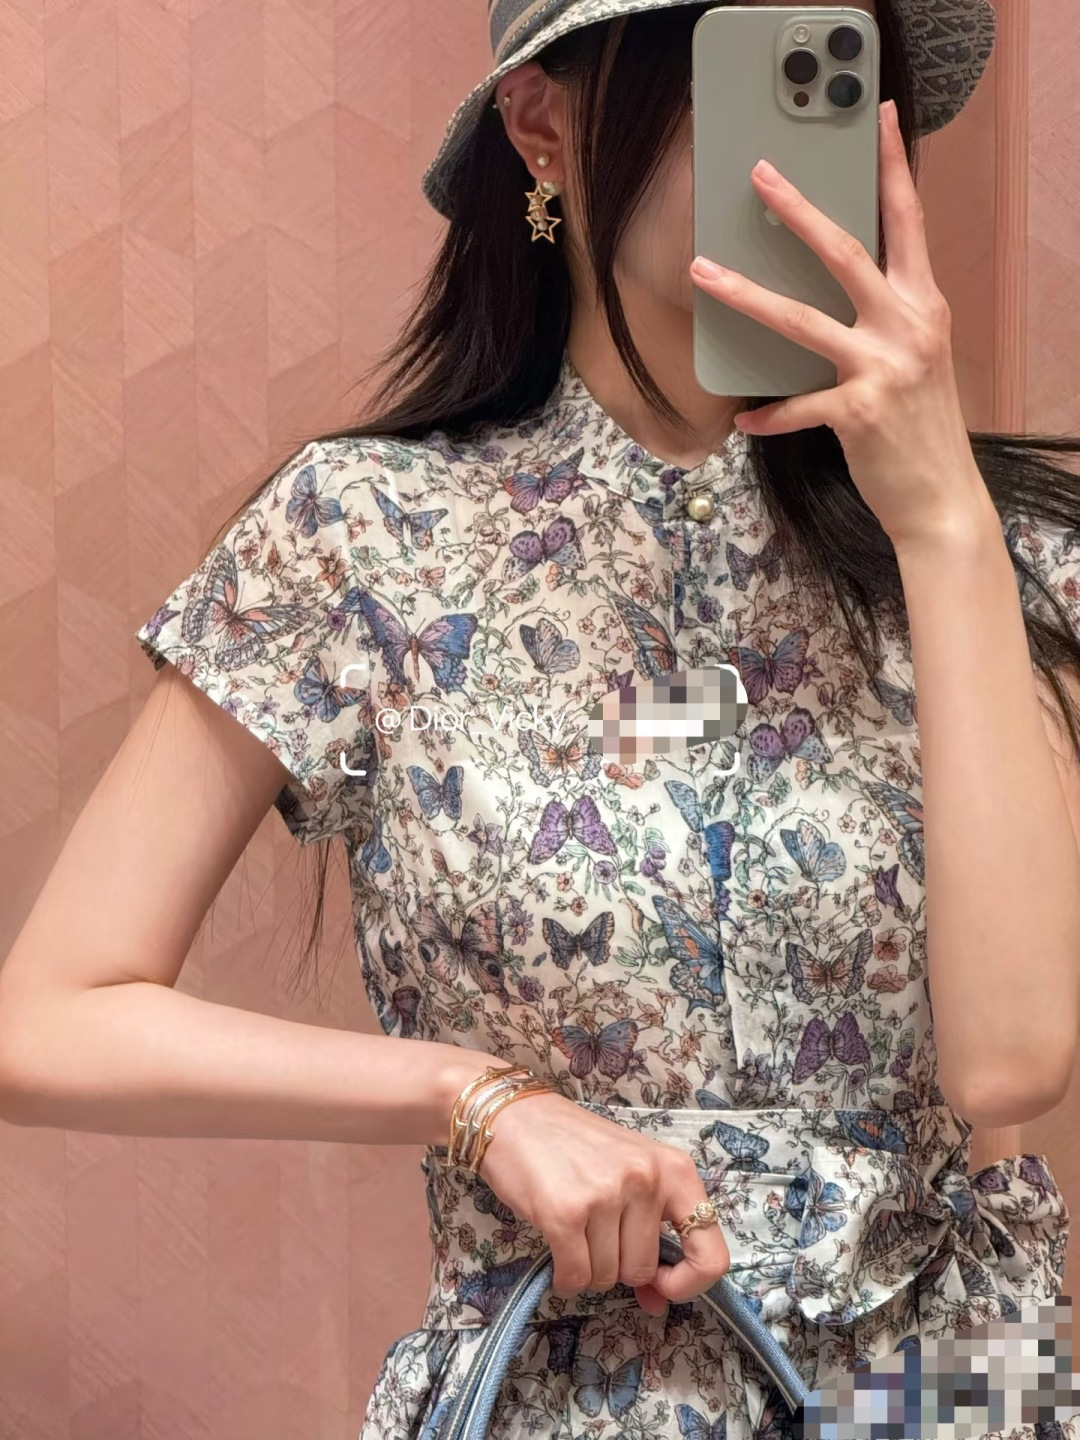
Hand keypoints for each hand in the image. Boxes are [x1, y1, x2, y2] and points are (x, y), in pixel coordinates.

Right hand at [476, 1089, 729, 1315]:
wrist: (515, 1117)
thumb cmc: (575, 1146)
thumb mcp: (627, 1178)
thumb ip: (650, 1235)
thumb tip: (659, 1304)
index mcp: (674, 1169)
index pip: (711, 1253)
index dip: (690, 1283)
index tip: (662, 1284)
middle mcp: (646, 1179)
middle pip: (643, 1269)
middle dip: (617, 1265)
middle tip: (595, 1232)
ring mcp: (606, 1194)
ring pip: (607, 1276)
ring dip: (587, 1267)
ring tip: (573, 1228)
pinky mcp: (565, 1212)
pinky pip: (576, 1276)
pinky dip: (565, 1275)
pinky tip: (557, 1249)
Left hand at [689, 99, 989, 551]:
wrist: (942, 498)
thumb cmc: (921, 427)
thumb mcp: (917, 357)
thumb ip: (887, 317)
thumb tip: (834, 291)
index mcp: (924, 304)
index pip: (908, 222)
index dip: (892, 167)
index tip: (876, 119)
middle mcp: (909, 325)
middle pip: (846, 252)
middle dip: (800, 211)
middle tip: (761, 175)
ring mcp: (884, 367)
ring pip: (801, 318)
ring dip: (746, 293)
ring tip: (703, 271)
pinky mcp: (859, 411)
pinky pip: (796, 406)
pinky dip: (769, 415)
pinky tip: (745, 420)